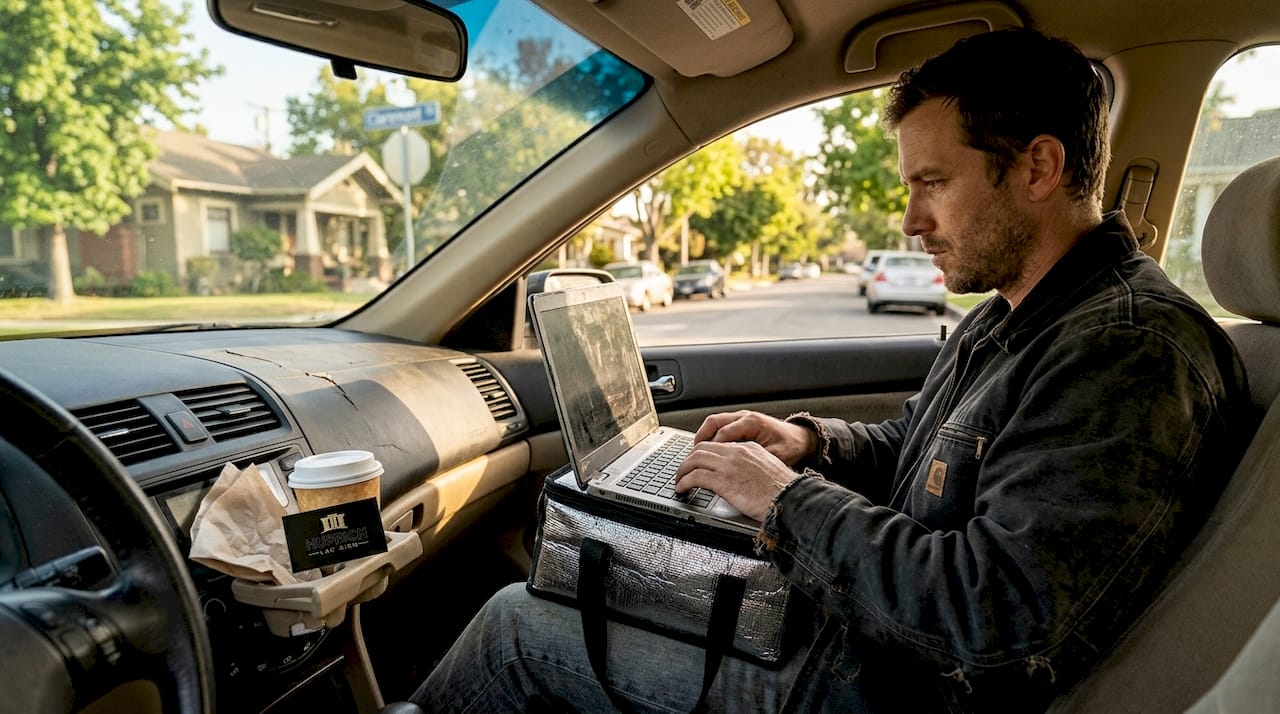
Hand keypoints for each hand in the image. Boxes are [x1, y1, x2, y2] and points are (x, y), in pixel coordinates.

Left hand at [674, 440, 798, 521]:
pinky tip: (682, 488)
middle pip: (702, 448)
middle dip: (689, 459)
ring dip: (683, 470)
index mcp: (749, 448)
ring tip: (679, 480)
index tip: (697, 463)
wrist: (790, 498)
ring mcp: (729, 465)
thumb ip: (752, 467)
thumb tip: (741, 477)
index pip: (718, 445)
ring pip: (695, 459)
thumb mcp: (768, 470)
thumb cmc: (783, 491)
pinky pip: (695, 476)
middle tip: (683, 470)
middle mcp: (737, 452)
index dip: (703, 454)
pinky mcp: (723, 480)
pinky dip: (684, 481)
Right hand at [692, 410, 817, 465]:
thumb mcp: (776, 455)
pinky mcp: (741, 424)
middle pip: (713, 422)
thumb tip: (740, 470)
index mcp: (752, 423)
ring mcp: (741, 419)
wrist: (801, 438)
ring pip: (714, 422)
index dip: (712, 447)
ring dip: (704, 436)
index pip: (724, 432)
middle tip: (693, 455)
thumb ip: (757, 460)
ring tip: (696, 453)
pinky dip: (711, 437)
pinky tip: (709, 450)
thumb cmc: (791, 445)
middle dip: (701, 438)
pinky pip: (720, 427)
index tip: (704, 461)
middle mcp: (744, 417)